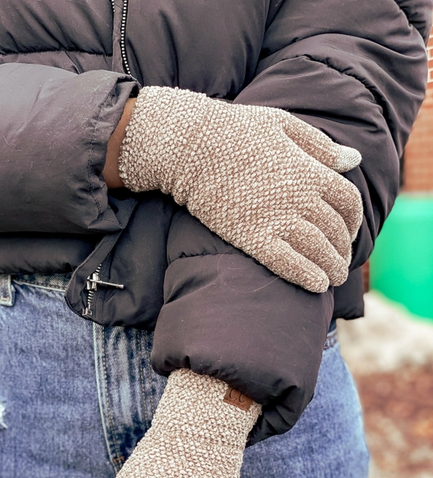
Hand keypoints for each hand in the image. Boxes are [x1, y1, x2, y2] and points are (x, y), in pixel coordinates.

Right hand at [118, 86, 363, 292]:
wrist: (190, 146)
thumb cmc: (235, 130)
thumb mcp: (284, 125)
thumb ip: (321, 146)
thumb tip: (355, 158)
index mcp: (311, 170)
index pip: (349, 202)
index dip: (354, 221)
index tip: (349, 232)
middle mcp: (300, 198)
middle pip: (335, 231)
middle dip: (342, 250)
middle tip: (340, 262)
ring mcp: (276, 219)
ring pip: (317, 251)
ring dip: (331, 268)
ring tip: (333, 280)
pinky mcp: (251, 237)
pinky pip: (287, 263)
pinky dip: (306, 276)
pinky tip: (316, 285)